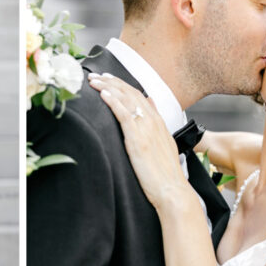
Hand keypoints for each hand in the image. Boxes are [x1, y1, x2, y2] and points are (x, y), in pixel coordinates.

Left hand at [86, 72, 188, 210]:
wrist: (172, 190)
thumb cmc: (166, 175)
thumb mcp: (164, 145)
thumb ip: (157, 125)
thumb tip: (150, 104)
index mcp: (159, 123)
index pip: (139, 96)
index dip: (122, 86)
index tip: (108, 79)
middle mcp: (153, 121)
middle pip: (130, 93)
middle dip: (111, 82)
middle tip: (95, 75)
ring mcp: (146, 128)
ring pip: (125, 99)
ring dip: (108, 87)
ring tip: (93, 81)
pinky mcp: (138, 138)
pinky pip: (123, 113)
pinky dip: (113, 101)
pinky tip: (102, 94)